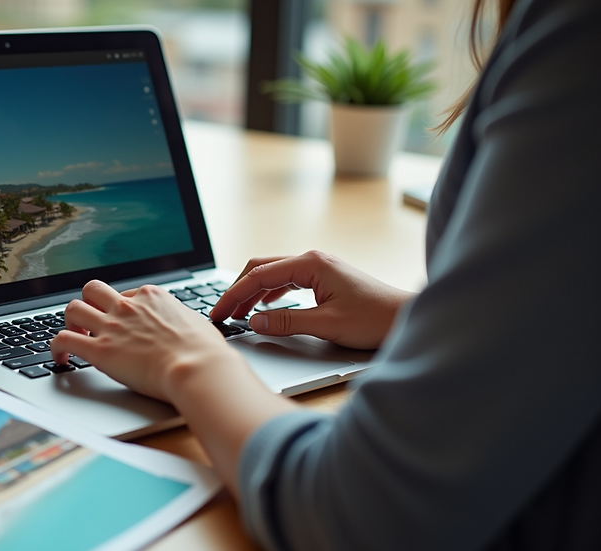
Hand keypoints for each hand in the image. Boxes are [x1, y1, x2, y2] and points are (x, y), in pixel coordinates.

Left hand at [50, 280, 243, 401]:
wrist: (197, 368)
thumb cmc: (204, 352)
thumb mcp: (197, 323)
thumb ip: (182, 320)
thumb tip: (185, 327)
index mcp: (152, 296)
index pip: (125, 294)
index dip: (121, 310)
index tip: (123, 324)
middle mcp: (127, 306)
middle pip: (93, 290)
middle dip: (89, 304)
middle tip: (93, 322)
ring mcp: (111, 326)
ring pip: (73, 309)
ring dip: (71, 322)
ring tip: (75, 337)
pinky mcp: (99, 350)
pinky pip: (63, 339)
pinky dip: (57, 347)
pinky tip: (61, 358)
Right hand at [210, 251, 414, 349]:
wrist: (406, 318)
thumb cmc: (375, 319)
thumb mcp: (327, 325)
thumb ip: (287, 322)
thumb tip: (254, 321)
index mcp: (311, 264)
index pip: (259, 275)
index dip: (234, 295)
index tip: (218, 313)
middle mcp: (312, 260)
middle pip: (261, 269)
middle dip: (238, 290)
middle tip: (221, 312)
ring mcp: (318, 268)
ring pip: (273, 274)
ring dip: (252, 292)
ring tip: (236, 312)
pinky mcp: (324, 279)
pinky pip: (287, 281)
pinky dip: (269, 293)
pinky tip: (264, 306)